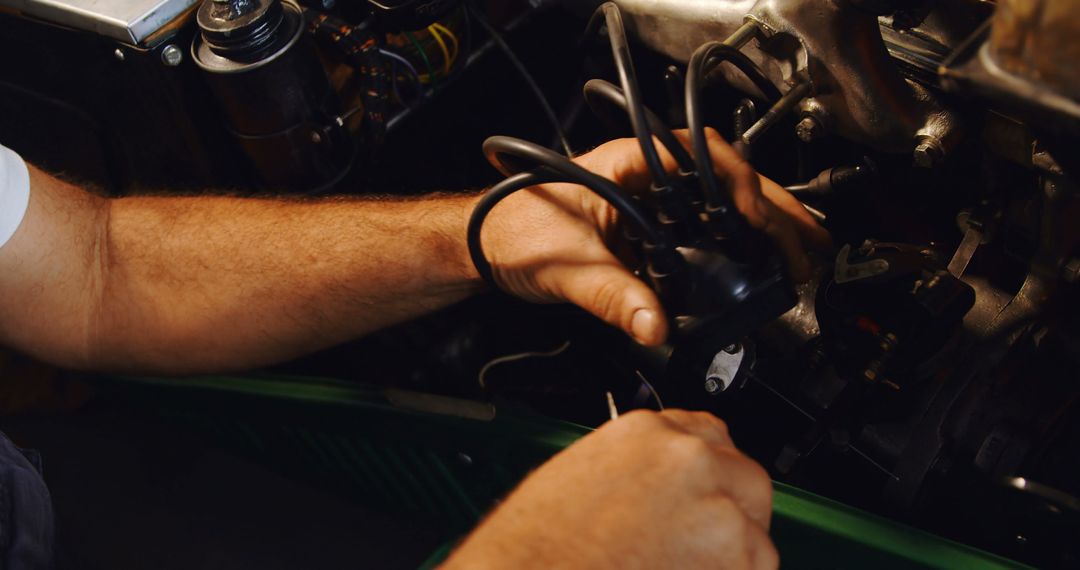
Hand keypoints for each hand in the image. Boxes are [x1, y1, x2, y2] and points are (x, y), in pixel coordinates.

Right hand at [442, 409, 778, 568]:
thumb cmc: (536, 547)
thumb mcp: (578, 481)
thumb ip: (633, 473)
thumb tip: (658, 491)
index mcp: (643, 433)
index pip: (704, 435)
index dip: (706, 472)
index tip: (702, 494)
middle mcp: (687, 458)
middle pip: (743, 475)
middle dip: (731, 509)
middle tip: (702, 545)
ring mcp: (716, 504)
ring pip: (755, 531)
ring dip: (731, 557)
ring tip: (680, 568)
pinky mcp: (736, 553)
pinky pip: (756, 568)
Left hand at [474, 128, 829, 345]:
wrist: (481, 245)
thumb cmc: (510, 231)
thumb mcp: (563, 264)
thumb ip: (609, 295)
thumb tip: (652, 323)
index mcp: (626, 164)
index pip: (700, 155)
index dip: (738, 184)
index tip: (756, 220)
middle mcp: (644, 176)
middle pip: (724, 180)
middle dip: (772, 208)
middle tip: (808, 241)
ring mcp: (649, 202)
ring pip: (719, 203)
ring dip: (763, 224)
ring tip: (802, 250)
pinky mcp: (647, 230)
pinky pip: (702, 229)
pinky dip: (736, 244)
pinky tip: (761, 261)